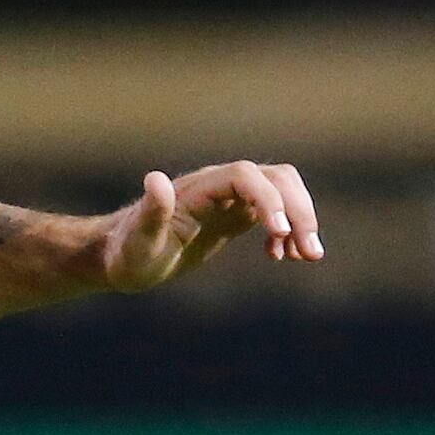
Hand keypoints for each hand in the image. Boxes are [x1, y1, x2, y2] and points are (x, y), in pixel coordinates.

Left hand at [99, 161, 322, 290]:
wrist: (123, 258)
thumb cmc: (127, 253)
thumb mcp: (137, 241)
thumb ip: (150, 212)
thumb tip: (155, 179)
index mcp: (198, 188)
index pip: (246, 176)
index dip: (268, 199)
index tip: (280, 233)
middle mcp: (218, 185)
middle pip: (275, 179)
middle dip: (298, 211)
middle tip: (310, 253)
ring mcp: (229, 198)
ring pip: (282, 192)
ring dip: (301, 220)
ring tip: (308, 257)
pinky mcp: (234, 215)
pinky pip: (274, 211)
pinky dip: (287, 231)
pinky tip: (282, 258)